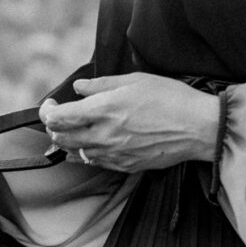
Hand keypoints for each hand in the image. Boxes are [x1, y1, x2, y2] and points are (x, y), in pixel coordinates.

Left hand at [39, 72, 219, 172]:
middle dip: (54, 127)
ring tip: (73, 130)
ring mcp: (113, 153)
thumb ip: (101, 85)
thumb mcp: (134, 81)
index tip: (51, 105)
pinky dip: (86, 153)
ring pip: (75, 153)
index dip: (48, 112)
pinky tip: (91, 144)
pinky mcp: (124, 165)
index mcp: (104, 109)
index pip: (58, 118)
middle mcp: (104, 134)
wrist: (197, 128)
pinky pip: (95, 162)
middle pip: (61, 138)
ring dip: (68, 142)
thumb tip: (78, 88)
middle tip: (59, 117)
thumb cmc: (170, 99)